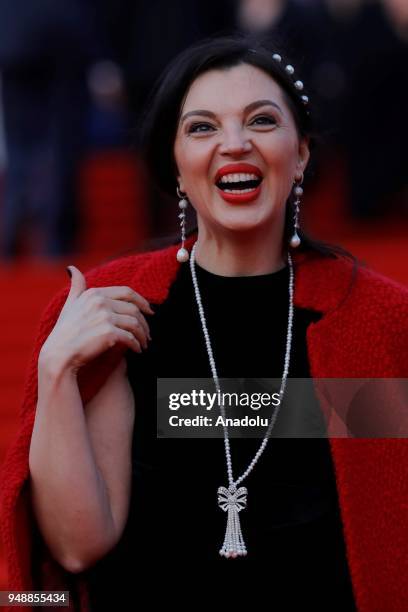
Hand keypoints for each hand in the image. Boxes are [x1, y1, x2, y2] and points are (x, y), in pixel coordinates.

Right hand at [39, 265, 153, 373]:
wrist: (58, 355)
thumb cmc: (64, 332)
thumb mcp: (70, 304)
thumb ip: (76, 287)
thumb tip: (72, 268)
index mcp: (94, 293)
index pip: (127, 292)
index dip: (142, 301)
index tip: (149, 311)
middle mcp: (101, 302)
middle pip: (134, 308)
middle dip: (145, 321)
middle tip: (148, 332)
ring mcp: (105, 317)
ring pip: (135, 323)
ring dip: (143, 334)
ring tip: (144, 343)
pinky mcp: (109, 333)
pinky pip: (131, 338)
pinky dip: (137, 344)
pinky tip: (137, 350)